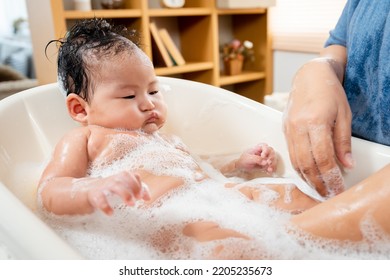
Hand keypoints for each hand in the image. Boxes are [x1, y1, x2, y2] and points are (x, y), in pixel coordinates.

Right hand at [86, 171, 149, 214]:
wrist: (88, 190)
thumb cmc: (111, 189)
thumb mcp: (124, 187)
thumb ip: (137, 190)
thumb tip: (148, 198)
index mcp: (121, 177)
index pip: (133, 176)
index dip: (139, 185)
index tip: (142, 196)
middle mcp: (114, 179)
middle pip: (125, 177)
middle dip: (134, 187)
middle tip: (138, 199)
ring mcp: (104, 186)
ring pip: (115, 185)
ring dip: (125, 194)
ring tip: (131, 204)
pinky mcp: (95, 195)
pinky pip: (100, 199)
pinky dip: (105, 206)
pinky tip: (111, 213)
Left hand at [236, 143, 277, 173]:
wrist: (242, 167)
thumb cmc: (244, 160)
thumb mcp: (248, 158)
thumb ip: (256, 159)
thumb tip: (265, 162)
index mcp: (258, 148)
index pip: (265, 146)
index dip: (266, 151)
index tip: (263, 156)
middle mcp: (263, 152)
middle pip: (271, 152)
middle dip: (271, 157)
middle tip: (269, 162)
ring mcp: (266, 158)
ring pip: (273, 159)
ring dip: (273, 164)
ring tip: (269, 169)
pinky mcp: (267, 164)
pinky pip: (272, 166)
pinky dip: (272, 168)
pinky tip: (269, 171)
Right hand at [283, 53, 353, 196]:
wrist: (309, 77)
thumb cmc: (329, 92)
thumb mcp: (344, 115)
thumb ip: (343, 141)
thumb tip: (347, 165)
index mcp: (315, 122)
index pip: (322, 158)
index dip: (331, 177)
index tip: (338, 188)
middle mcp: (298, 127)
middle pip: (306, 163)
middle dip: (318, 183)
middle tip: (328, 194)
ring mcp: (289, 129)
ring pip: (296, 161)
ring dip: (307, 178)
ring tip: (318, 189)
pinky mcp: (284, 130)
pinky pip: (290, 154)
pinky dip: (299, 168)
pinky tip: (307, 175)